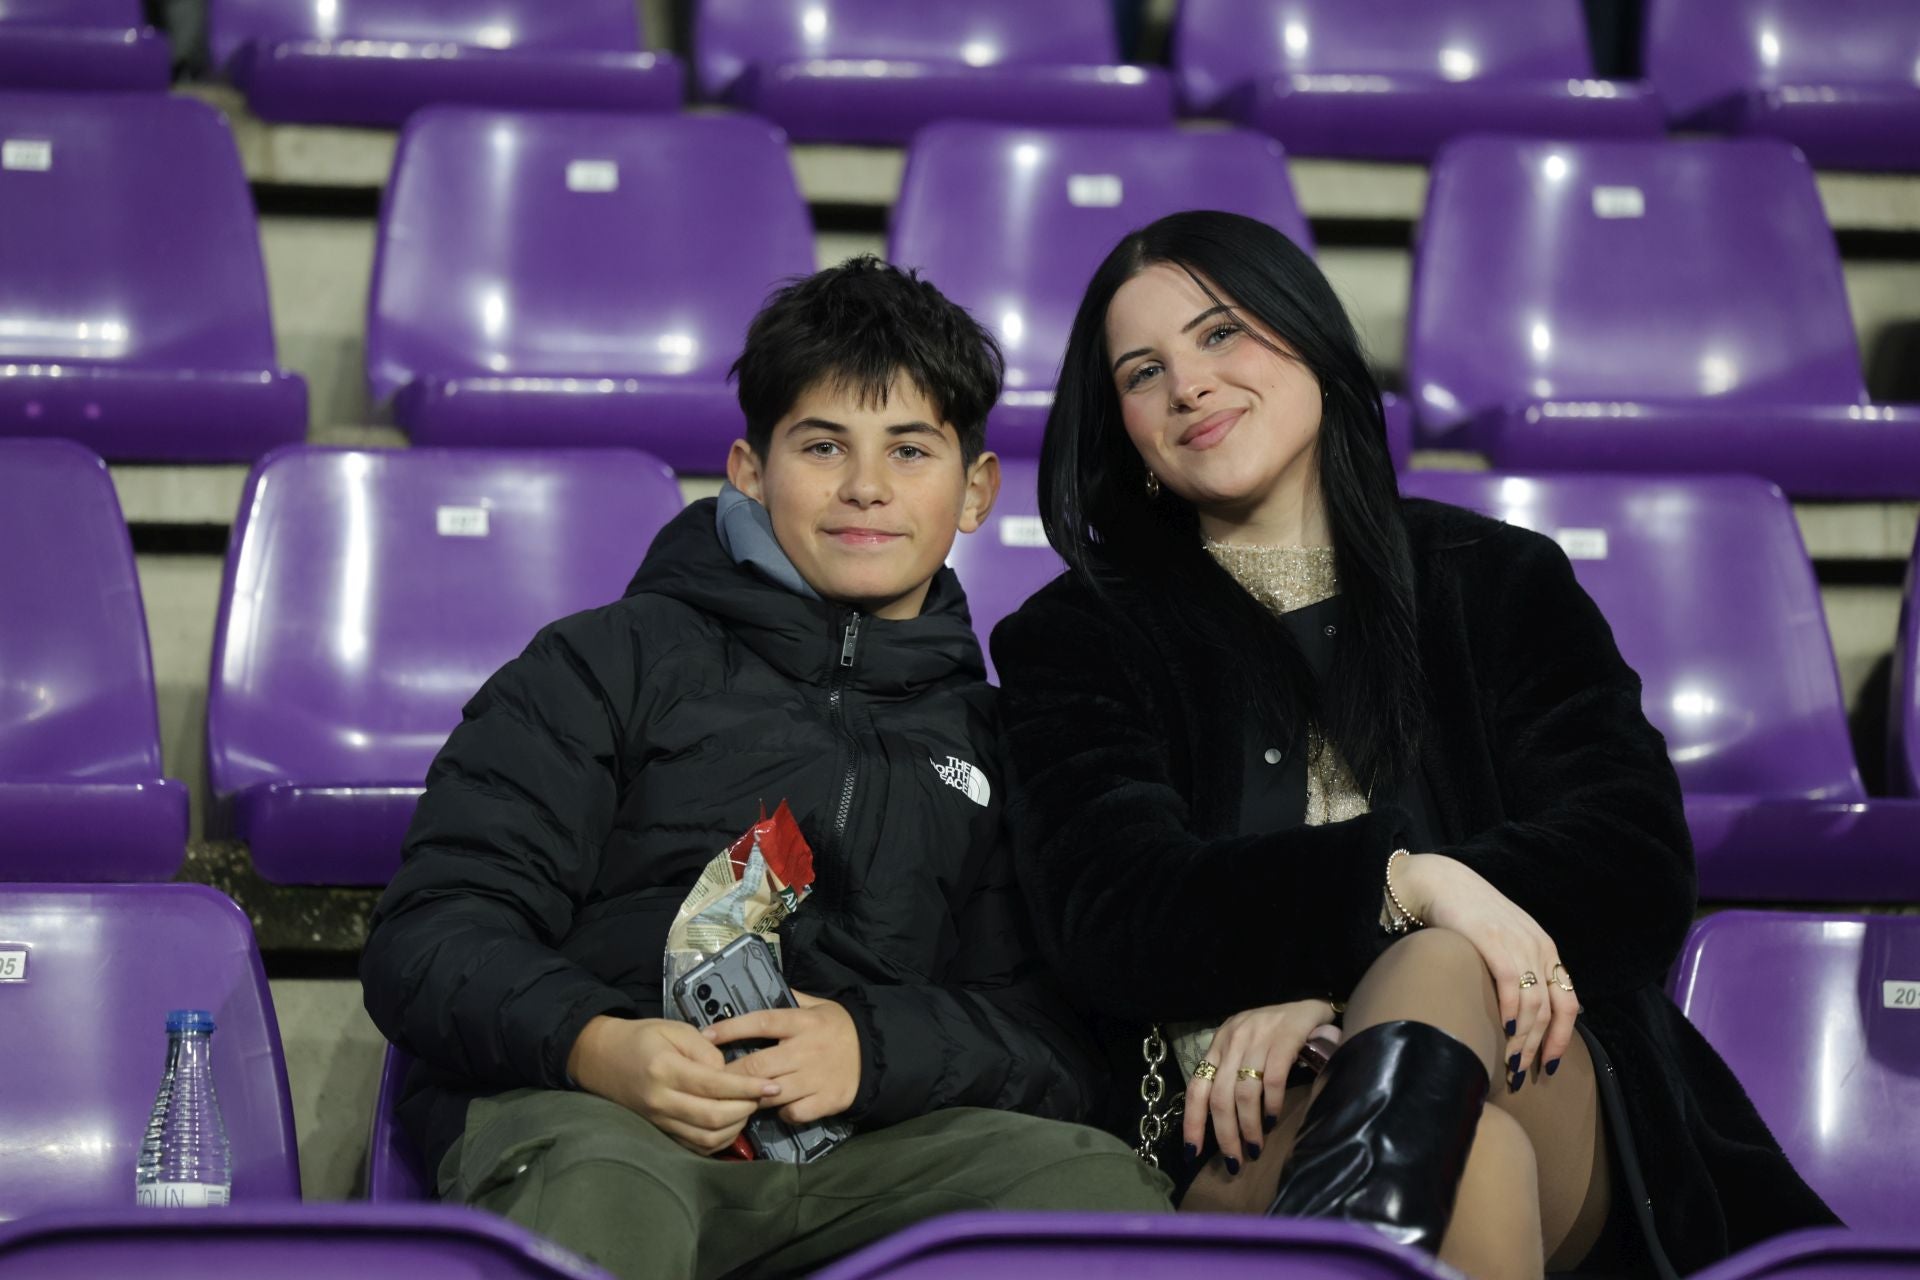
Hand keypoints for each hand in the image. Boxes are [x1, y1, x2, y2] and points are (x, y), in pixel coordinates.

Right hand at [566, 1015, 778, 1154]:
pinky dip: (719, 1139)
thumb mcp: (674, 1029)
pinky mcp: (660, 1132)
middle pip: (714, 1117)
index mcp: (665, 1069)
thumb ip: (706, 1049)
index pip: (715, 1085)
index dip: (748, 1088)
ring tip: (748, 1107)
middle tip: (763, 1095)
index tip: (771, 1086)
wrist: (600, 1058)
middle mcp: (661, 1100)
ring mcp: (659, 1121)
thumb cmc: (640, 1039)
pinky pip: (695, 1146)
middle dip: (746, 1109)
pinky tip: (730, 1123)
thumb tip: (730, 1072)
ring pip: (707, 1137)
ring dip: (736, 1126)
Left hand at [708, 992, 861, 1124]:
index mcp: (802, 1022)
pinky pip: (793, 1112)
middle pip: (758, 1065)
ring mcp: (815, 1078)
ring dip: (751, 1096)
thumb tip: (761, 987)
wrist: (878, 1053)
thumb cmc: (840, 1027)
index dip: (731, 1028)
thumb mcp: (818, 1005)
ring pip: (770, 1093)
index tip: (706, 1035)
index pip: (761, 1022)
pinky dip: (782, 1113)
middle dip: (730, 1074)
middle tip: (711, 1079)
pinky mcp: (825, 1100)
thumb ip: (790, 999)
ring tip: (738, 1097)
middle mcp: (805, 1050)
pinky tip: (779, 1108)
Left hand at [1183, 999, 1333, 1168]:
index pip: (1196, 1087)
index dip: (1192, 1121)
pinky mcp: (1285, 1038)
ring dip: (1249, 1127)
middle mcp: (1233, 1041)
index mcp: (1218, 1045)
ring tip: (1255, 1148)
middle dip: (1224, 1135)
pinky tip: (1273, 1121)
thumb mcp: (1244, 1048)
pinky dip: (1271, 1105)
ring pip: (1244, 1093)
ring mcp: (1258, 1038)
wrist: (1307, 1006)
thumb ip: (1231, 1075)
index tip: (1191, 1152)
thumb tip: (1224, 1124)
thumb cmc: (1273, 1033)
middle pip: (1219, 1097)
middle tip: (1233, 1161)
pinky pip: (1272, 1080)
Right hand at [1397, 853, 1578, 1087]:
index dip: (1562, 1038)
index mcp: (1545, 949)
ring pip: (1533, 1004)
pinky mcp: (1493, 941)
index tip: (1548, 1066)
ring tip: (1509, 1063)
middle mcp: (1538, 947)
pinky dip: (1511, 1012)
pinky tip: (1504, 1030)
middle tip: (1522, 1074)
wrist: (1440, 882)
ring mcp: (1517, 943)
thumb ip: (1520, 967)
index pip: (1569, 1003)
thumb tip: (1525, 1012)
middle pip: (1551, 1010)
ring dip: (1523, 1040)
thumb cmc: (1467, 915)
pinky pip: (1511, 985)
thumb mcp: (1504, 940)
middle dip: (1539, 1047)